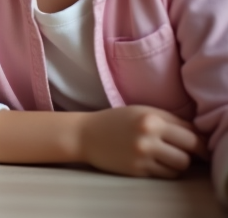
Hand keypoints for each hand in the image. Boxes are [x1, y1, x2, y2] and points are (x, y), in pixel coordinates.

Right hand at [79, 106, 207, 177]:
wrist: (85, 135)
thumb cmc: (115, 121)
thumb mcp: (141, 111)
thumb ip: (169, 119)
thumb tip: (197, 133)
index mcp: (151, 119)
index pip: (190, 134)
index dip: (199, 141)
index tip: (200, 145)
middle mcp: (148, 138)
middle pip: (189, 152)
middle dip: (192, 154)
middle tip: (189, 153)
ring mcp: (142, 156)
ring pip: (179, 166)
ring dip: (179, 163)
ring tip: (170, 157)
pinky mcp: (137, 170)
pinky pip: (165, 175)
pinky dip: (166, 170)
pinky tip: (157, 162)